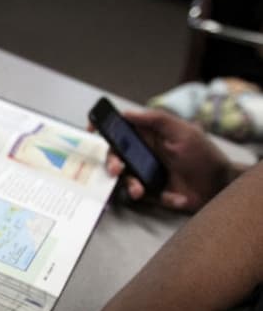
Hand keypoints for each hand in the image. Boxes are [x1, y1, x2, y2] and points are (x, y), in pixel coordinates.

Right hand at [102, 109, 239, 211]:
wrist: (219, 187)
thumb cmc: (204, 156)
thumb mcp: (183, 132)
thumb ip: (157, 120)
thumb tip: (127, 113)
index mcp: (150, 136)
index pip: (122, 129)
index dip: (105, 128)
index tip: (92, 130)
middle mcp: (144, 153)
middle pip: (116, 155)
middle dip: (112, 162)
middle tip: (117, 169)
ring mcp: (146, 173)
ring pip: (124, 178)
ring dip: (129, 184)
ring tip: (139, 191)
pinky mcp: (150, 192)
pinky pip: (140, 195)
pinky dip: (155, 197)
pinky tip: (172, 196)